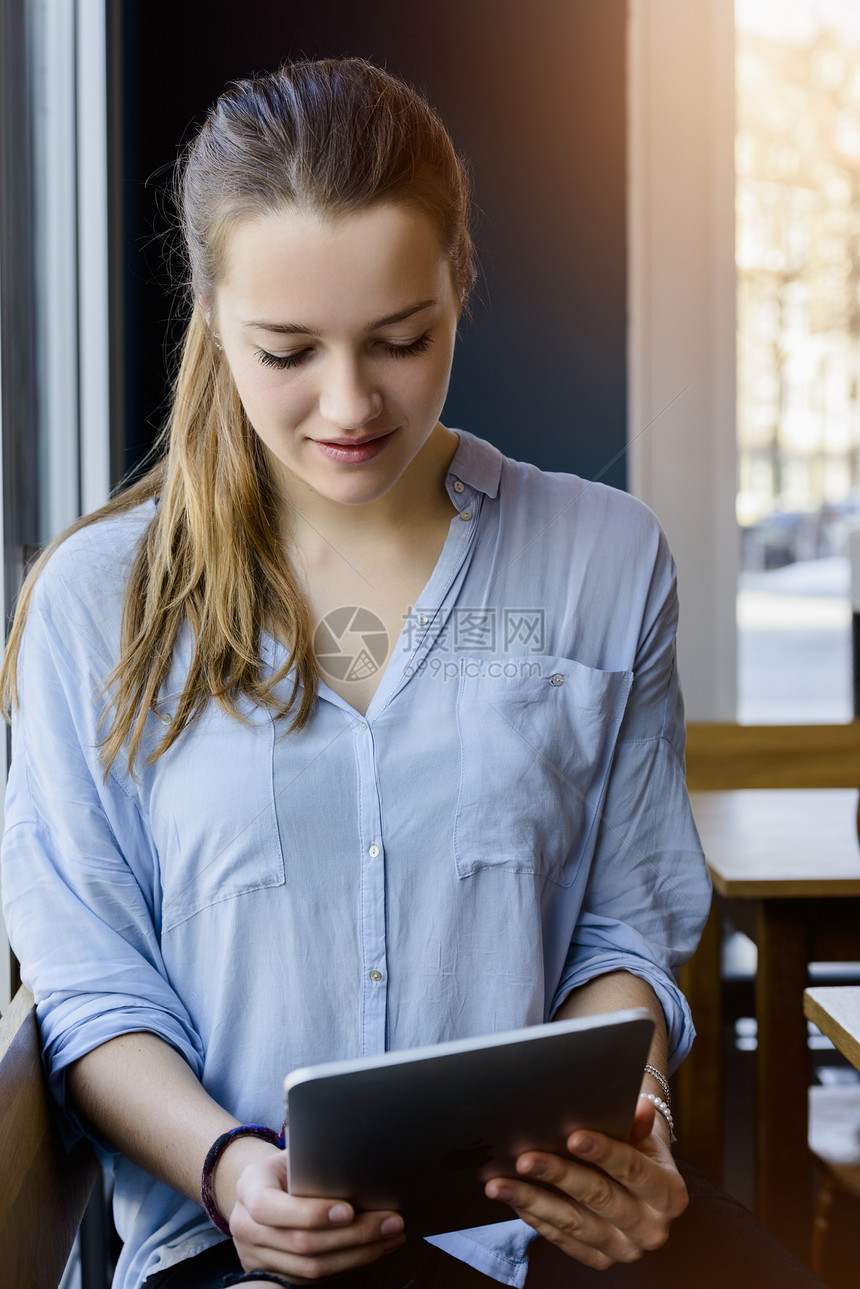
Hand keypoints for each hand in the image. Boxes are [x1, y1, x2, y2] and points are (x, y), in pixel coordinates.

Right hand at [227, 1150, 406, 1281]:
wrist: (263, 1188)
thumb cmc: (288, 1165)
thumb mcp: (293, 1153)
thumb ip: (314, 1157)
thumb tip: (359, 1153)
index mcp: (248, 1188)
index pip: (270, 1208)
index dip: (311, 1212)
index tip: (349, 1210)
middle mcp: (245, 1227)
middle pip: (300, 1243)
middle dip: (353, 1235)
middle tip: (391, 1222)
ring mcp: (257, 1257)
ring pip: (311, 1268)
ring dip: (358, 1255)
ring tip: (391, 1236)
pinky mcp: (274, 1274)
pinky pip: (313, 1279)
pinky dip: (348, 1265)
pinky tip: (373, 1249)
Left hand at [484, 1097, 687, 1271]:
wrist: (642, 1187)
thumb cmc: (638, 1150)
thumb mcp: (644, 1134)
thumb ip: (637, 1123)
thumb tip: (637, 1105)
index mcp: (670, 1195)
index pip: (634, 1170)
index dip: (604, 1152)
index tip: (573, 1136)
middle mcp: (652, 1230)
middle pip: (599, 1197)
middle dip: (559, 1175)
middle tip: (524, 1158)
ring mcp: (625, 1250)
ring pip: (574, 1224)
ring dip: (533, 1201)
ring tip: (499, 1184)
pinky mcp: (600, 1261)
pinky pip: (562, 1240)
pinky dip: (535, 1218)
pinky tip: (513, 1199)